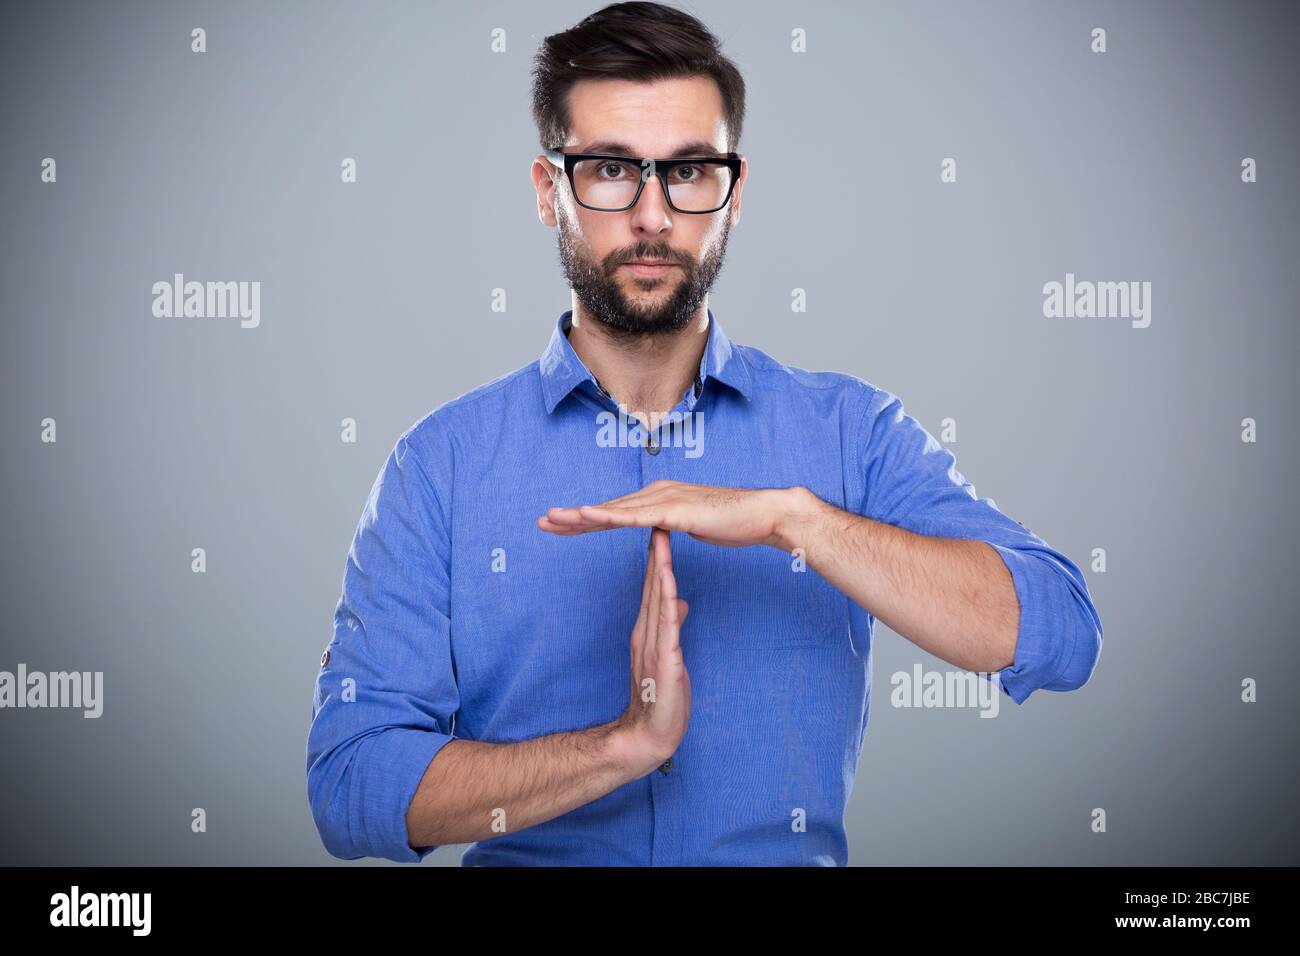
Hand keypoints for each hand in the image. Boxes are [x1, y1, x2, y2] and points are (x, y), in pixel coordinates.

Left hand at [538, 479, 809, 548]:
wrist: (763, 514)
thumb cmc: (732, 522)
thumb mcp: (692, 526)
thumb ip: (671, 526)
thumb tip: (659, 531)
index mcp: (659, 499)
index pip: (614, 512)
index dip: (584, 520)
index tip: (559, 526)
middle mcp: (656, 493)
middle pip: (607, 509)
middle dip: (572, 517)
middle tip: (542, 522)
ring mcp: (665, 500)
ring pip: (615, 511)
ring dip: (581, 516)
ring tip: (553, 520)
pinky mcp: (675, 511)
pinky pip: (636, 517)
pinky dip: (609, 517)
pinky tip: (587, 517)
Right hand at [610, 527, 690, 777]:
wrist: (649, 736)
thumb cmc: (662, 700)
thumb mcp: (671, 655)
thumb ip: (673, 626)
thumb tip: (682, 602)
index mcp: (648, 629)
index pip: (654, 587)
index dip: (658, 557)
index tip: (660, 528)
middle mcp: (646, 631)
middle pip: (652, 585)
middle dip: (656, 551)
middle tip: (655, 517)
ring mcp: (652, 644)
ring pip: (656, 598)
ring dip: (660, 568)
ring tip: (661, 538)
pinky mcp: (664, 660)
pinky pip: (665, 625)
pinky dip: (667, 600)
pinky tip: (671, 583)